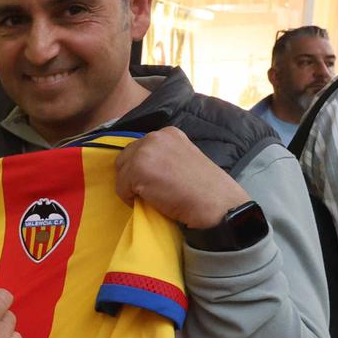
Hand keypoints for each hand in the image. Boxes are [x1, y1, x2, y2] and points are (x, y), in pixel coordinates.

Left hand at [115, 128, 249, 229]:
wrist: (217, 204)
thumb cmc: (204, 189)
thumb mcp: (183, 159)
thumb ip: (163, 157)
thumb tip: (141, 168)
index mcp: (168, 133)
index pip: (140, 148)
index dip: (143, 167)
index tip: (156, 181)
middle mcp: (155, 136)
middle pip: (126, 157)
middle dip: (133, 175)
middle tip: (152, 191)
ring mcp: (145, 151)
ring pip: (121, 172)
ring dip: (131, 187)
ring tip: (153, 197)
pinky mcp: (138, 169)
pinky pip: (120, 188)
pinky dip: (129, 199)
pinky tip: (152, 202)